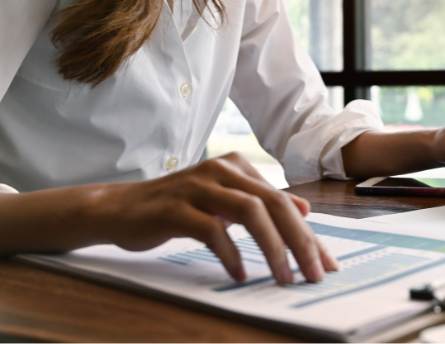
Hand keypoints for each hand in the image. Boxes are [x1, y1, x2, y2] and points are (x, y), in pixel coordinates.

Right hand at [84, 152, 337, 283]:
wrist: (119, 208)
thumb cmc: (177, 207)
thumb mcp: (224, 201)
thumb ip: (261, 203)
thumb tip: (304, 209)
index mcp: (237, 167)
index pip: (283, 202)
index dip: (309, 234)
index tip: (326, 264)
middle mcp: (222, 170)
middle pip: (273, 203)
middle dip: (300, 241)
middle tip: (313, 274)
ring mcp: (198, 186)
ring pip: (249, 212)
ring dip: (272, 248)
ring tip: (283, 277)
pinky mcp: (175, 207)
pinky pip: (211, 229)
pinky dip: (230, 254)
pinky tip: (238, 275)